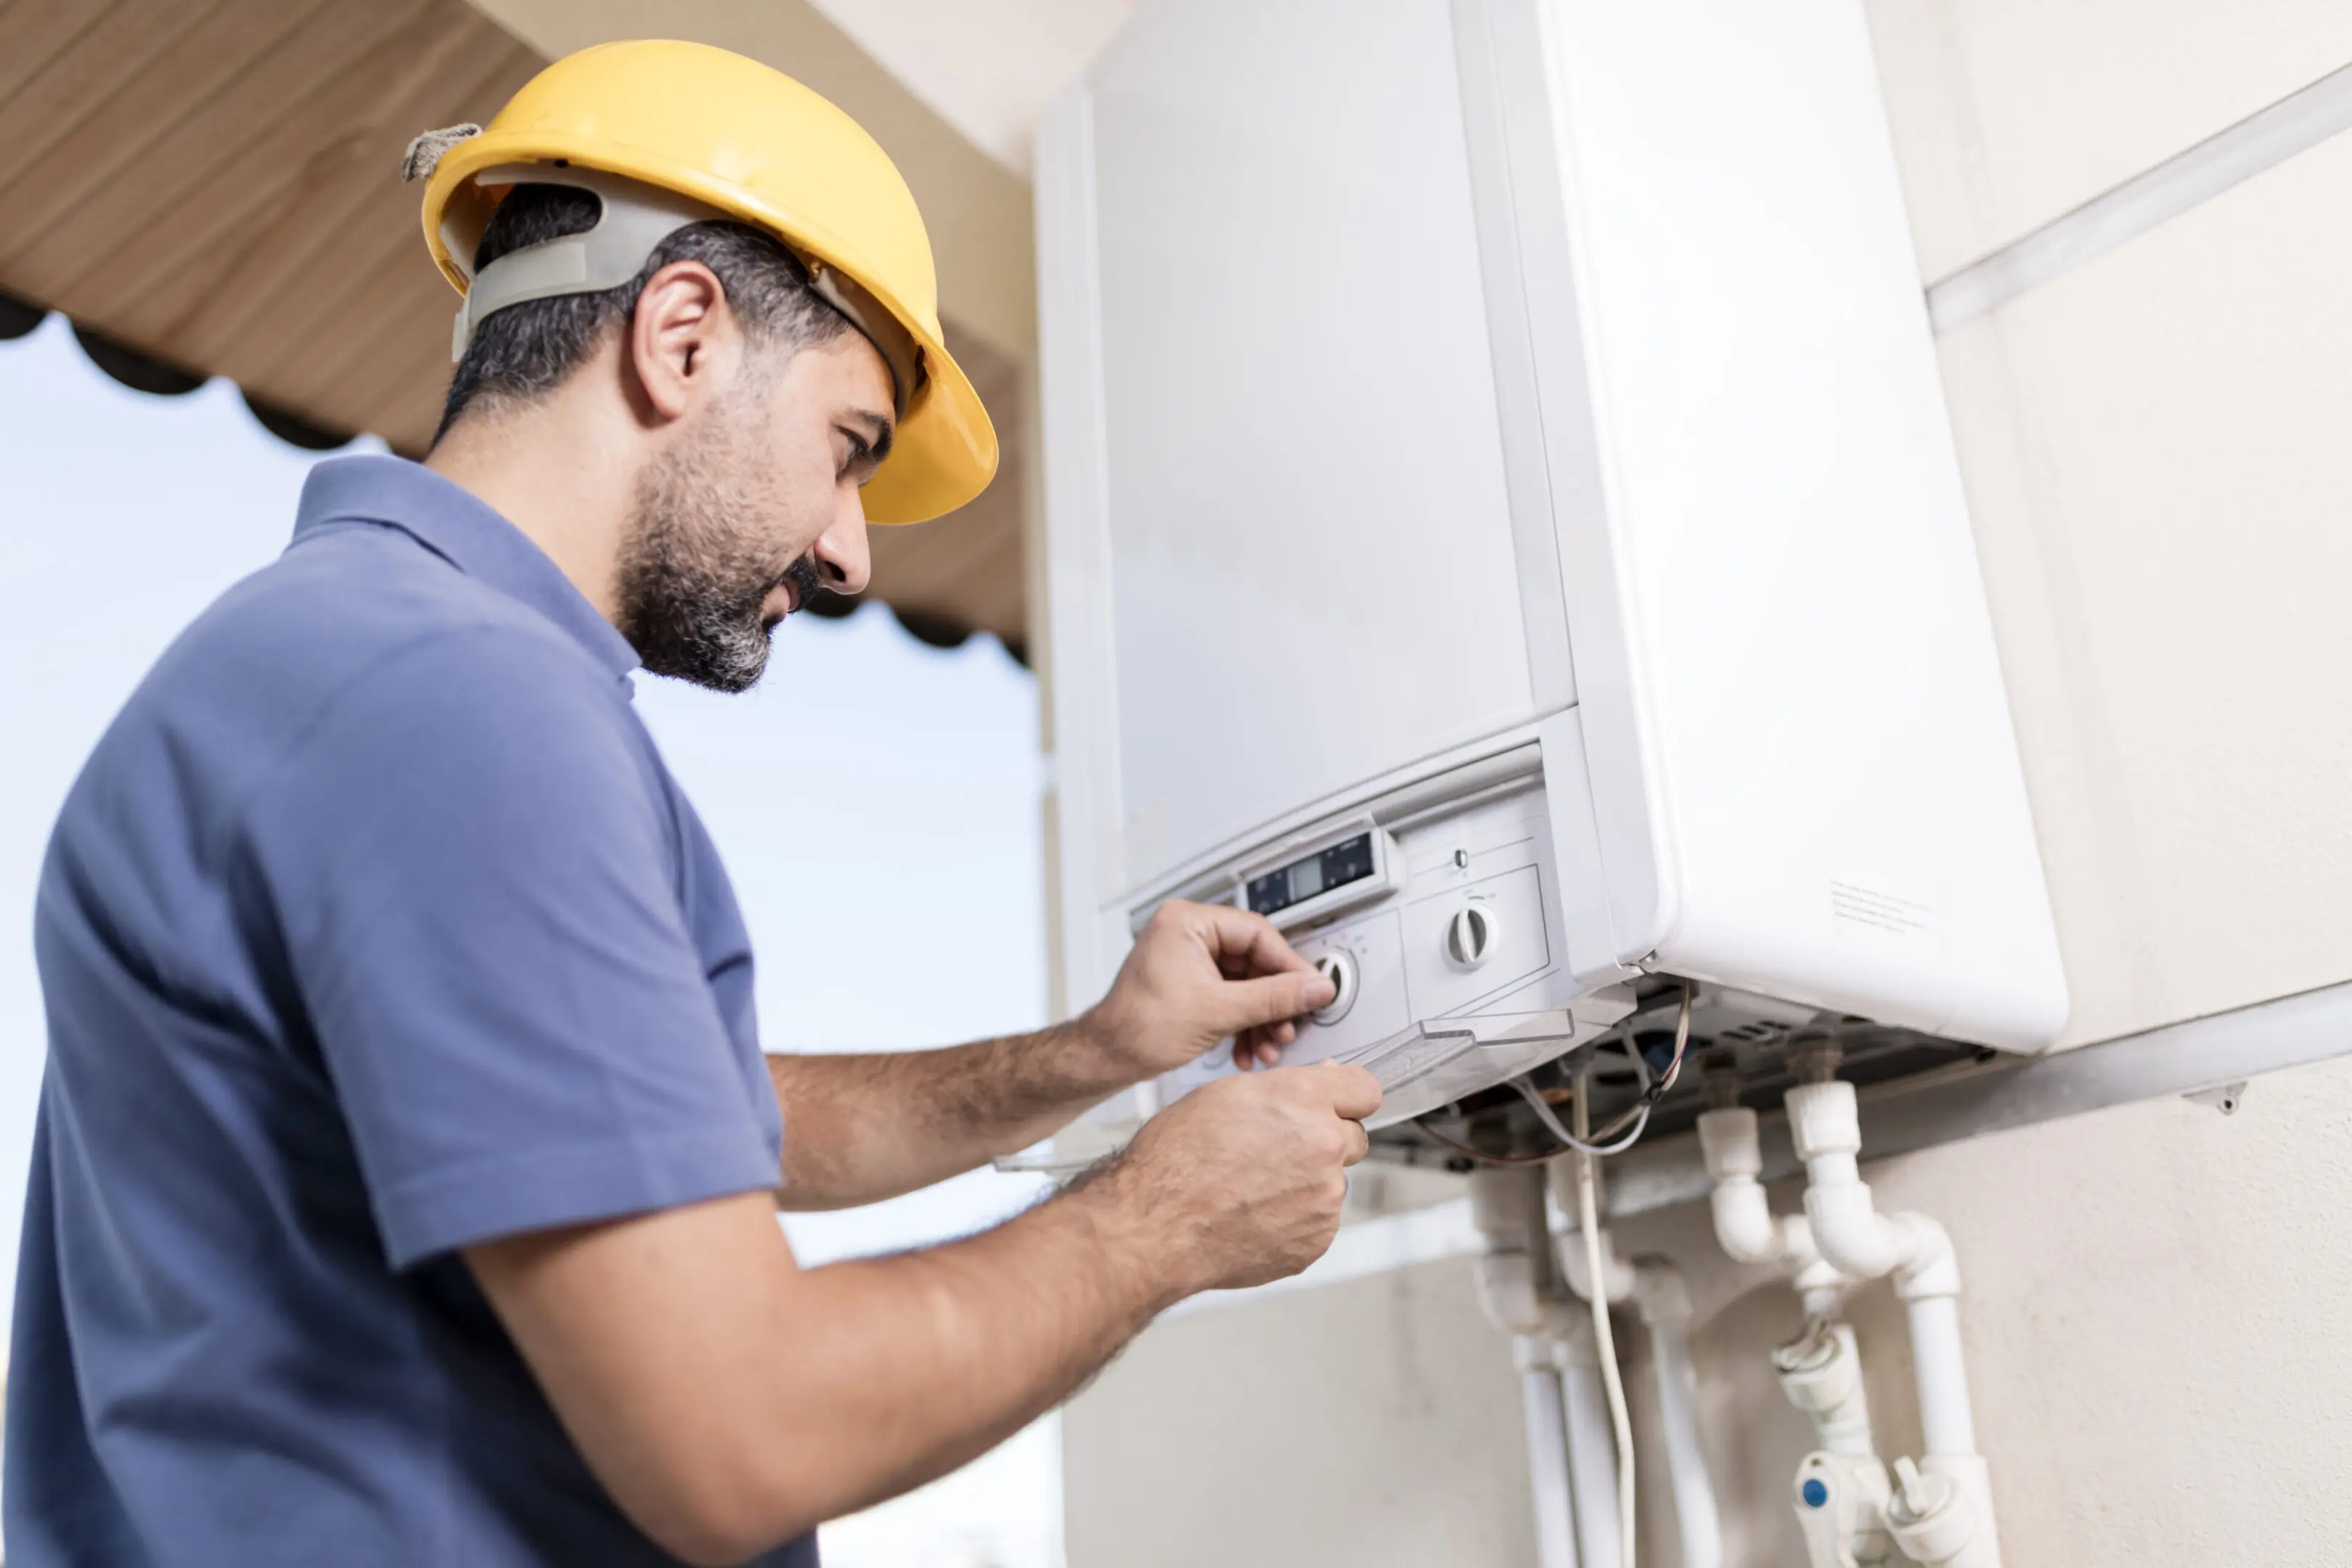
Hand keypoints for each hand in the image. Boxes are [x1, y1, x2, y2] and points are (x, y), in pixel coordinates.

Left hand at [1081, 900, 1336, 1079]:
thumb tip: (1316, 988)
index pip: (1257, 934)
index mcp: (1187, 922)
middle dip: (1274, 1002)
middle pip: (1254, 961)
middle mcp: (1188, 933)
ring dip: (1262, 1018)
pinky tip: (1249, 1049)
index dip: (1289, 967)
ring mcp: (1188, 958)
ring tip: (1270, 1045)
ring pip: (1246, 983)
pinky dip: (1244, 1023)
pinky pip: (1231, 996)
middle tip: (1290, 1025)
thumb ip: (1274, 998)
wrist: (1105, 1059)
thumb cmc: (1137, 1028)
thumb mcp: (1218, 1012)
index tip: (1312, 990)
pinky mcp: (1190, 982)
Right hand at [1104, 1063, 1382, 1293]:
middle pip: (1354, 1138)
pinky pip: (1318, 1222)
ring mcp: (1324, 1198)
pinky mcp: (1317, 1239)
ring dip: (1306, 1184)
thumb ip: (1285, 1089)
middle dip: (1326, 1141)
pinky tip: (1253, 1216)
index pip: (1365, 1090)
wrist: (1155, 1227)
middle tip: (1277, 1152)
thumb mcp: (1223, 1096)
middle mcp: (1323, 1146)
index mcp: (1302, 1100)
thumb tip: (1322, 1082)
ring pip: (1332, 1183)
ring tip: (1252, 1189)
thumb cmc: (1175, 1159)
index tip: (1338, 1106)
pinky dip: (1294, 1220)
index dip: (1347, 1097)